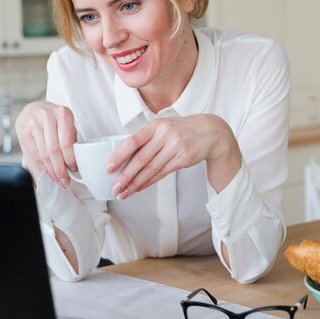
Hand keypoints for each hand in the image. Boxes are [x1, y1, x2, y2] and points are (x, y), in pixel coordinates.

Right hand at [15, 101, 77, 186]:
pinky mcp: (24, 132)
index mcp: (63, 113)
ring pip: (43, 154)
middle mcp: (47, 116)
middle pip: (54, 150)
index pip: (66, 141)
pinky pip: (35, 154)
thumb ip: (72, 139)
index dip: (70, 159)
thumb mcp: (67, 123)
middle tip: (65, 180)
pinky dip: (43, 166)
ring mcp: (33, 123)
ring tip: (58, 179)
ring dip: (52, 170)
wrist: (34, 109)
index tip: (74, 169)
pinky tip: (49, 171)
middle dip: (60, 169)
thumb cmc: (54, 119)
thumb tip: (75, 164)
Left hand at [107, 114, 241, 198]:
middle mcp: (165, 135)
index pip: (133, 141)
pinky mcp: (183, 159)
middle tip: (115, 187)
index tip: (109, 167)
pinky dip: (148, 182)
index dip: (119, 155)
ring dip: (136, 183)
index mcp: (155, 125)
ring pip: (151, 169)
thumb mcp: (163, 127)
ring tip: (124, 192)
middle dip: (126, 176)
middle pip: (141, 159)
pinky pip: (162, 173)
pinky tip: (139, 188)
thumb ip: (146, 139)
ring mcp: (175, 148)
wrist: (210, 132)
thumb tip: (123, 156)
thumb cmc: (180, 130)